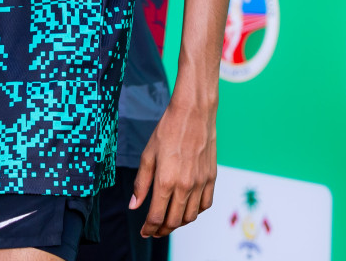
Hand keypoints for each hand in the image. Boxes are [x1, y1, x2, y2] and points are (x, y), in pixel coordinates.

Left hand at [133, 94, 216, 236]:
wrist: (193, 114)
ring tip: (169, 221)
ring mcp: (200, 183)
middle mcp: (185, 186)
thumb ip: (141, 184)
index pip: (156, 216)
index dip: (148, 228)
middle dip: (162, 230)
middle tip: (154, 230)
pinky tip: (187, 208)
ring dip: (178, 223)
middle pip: (174, 221)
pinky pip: (205, 205)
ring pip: (190, 216)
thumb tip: (134, 205)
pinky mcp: (211, 178)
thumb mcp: (147, 155)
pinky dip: (195, 212)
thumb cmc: (168, 130)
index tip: (144, 232)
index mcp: (166, 181)